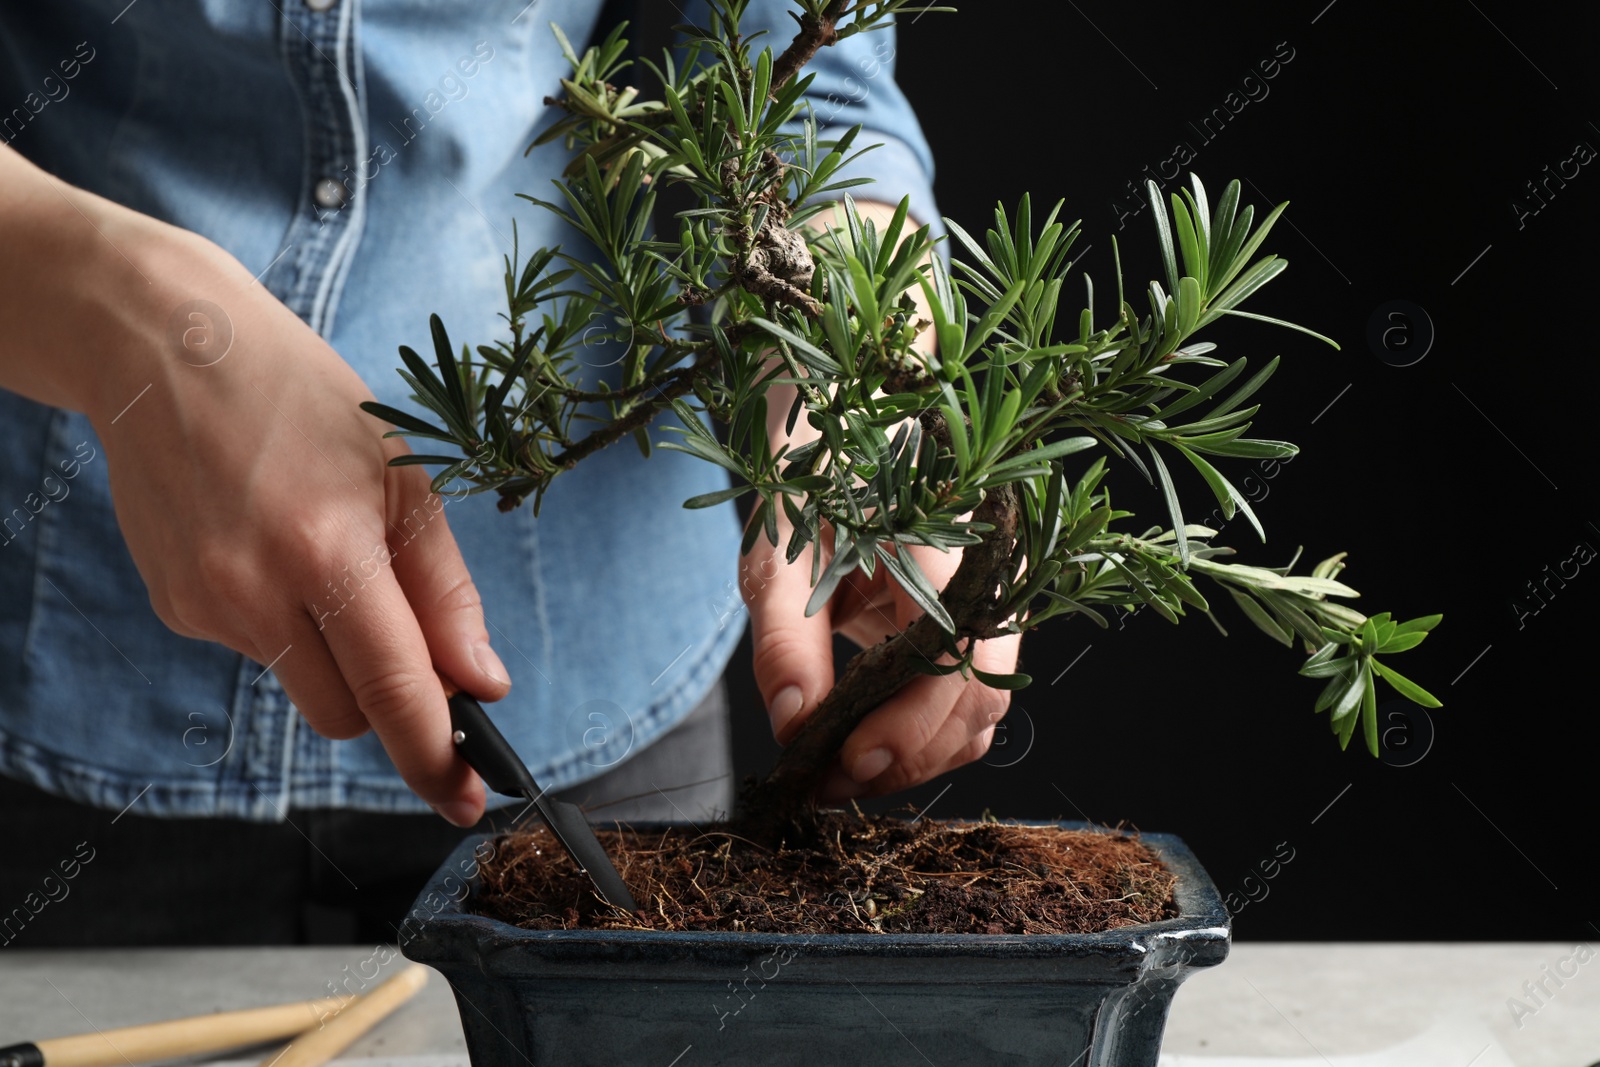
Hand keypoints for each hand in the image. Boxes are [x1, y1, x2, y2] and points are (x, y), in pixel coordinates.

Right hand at [0, 151, 505, 825]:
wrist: (163, 351)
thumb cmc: (303, 400)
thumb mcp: (404, 476)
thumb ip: (446, 591)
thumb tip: (483, 684)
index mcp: (327, 550)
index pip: (395, 689)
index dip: (437, 755)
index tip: (468, 801)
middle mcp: (256, 590)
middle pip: (348, 715)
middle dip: (392, 701)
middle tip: (410, 636)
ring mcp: (205, 606)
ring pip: (303, 690)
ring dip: (339, 660)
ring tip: (329, 561)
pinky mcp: (176, 609)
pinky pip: (260, 652)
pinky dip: (287, 624)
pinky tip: (275, 549)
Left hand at [744, 504, 1021, 802]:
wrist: (846, 456)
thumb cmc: (812, 496)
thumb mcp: (780, 560)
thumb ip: (783, 640)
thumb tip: (793, 723)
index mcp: (943, 546)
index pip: (952, 659)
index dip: (908, 726)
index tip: (845, 761)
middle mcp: (990, 579)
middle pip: (977, 699)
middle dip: (904, 757)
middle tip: (827, 783)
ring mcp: (997, 607)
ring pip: (980, 714)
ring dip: (914, 759)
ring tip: (837, 773)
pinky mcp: (984, 634)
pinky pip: (971, 705)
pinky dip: (924, 740)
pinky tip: (866, 748)